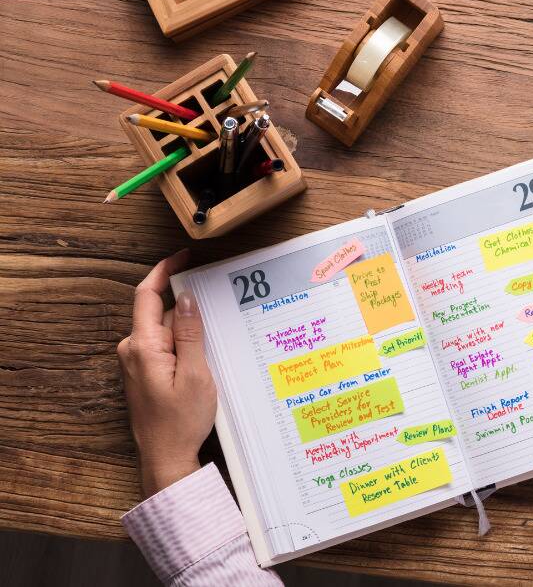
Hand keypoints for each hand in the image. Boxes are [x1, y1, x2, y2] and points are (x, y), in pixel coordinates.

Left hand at [117, 250, 216, 496]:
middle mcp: (133, 351)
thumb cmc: (181, 421)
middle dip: (185, 304)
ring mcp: (136, 363)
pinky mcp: (144, 374)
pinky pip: (164, 347)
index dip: (164, 271)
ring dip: (187, 327)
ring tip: (216, 336)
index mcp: (143, 346)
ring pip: (163, 331)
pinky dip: (183, 343)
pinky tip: (204, 355)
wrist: (166, 458)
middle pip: (158, 312)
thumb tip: (185, 298)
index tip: (183, 256)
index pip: (146, 295)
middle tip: (218, 300)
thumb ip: (189, 333)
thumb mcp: (196, 373)